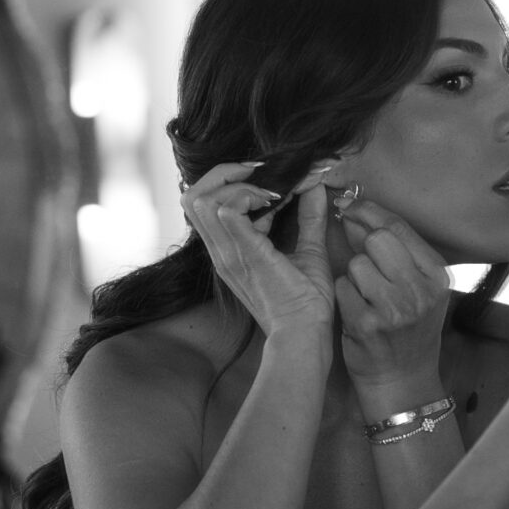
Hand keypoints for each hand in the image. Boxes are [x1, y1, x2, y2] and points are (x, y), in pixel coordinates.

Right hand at [179, 162, 335, 344]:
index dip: (232, 181)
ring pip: (201, 199)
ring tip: (270, 194)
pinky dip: (249, 196)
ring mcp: (228, 254)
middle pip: (192, 195)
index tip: (269, 180)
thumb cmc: (305, 302)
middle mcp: (222, 251)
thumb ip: (310, 215)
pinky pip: (227, 212)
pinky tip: (275, 202)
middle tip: (264, 178)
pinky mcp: (245, 255)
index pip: (205, 202)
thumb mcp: (308, 249)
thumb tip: (316, 185)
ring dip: (237, 184)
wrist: (305, 333)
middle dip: (225, 174)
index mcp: (229, 250)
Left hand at [333, 199, 451, 403]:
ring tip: (366, 297)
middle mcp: (420, 291)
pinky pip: (342, 288)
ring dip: (353, 276)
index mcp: (437, 275)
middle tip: (366, 267)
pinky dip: (343, 296)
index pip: (398, 227)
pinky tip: (355, 312)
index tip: (350, 207)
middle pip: (377, 240)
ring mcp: (394, 309)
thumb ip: (395, 251)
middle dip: (364, 248)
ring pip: (356, 264)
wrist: (402, 379)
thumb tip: (353, 215)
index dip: (369, 212)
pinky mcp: (366, 325)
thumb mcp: (419, 288)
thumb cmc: (408, 329)